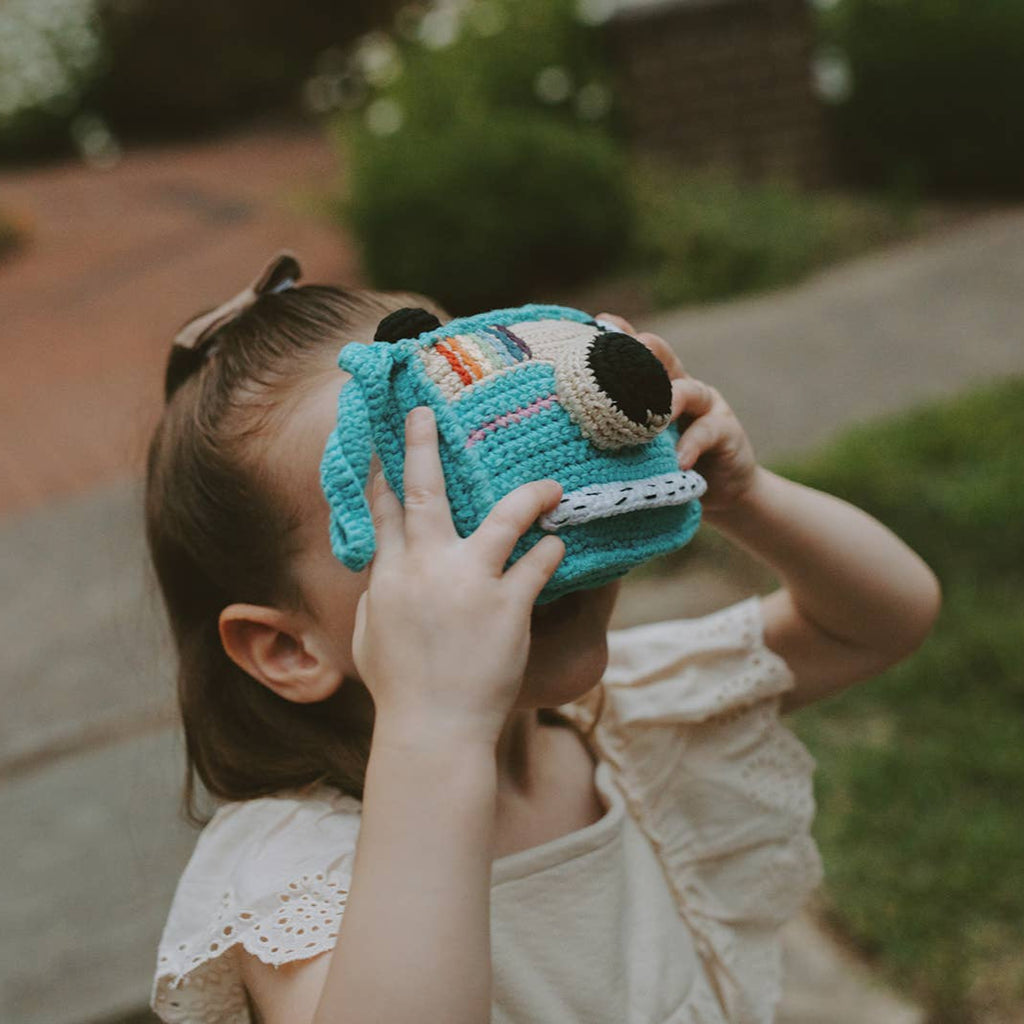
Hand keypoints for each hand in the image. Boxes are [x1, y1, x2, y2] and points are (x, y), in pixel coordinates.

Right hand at [351, 406, 565, 745]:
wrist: (433, 729)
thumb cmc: (400, 689)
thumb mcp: (372, 636)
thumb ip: (379, 595)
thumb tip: (384, 572)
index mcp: (390, 576)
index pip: (382, 512)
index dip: (380, 472)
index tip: (379, 440)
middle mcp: (426, 568)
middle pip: (425, 493)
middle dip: (423, 447)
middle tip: (428, 413)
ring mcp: (469, 583)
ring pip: (504, 517)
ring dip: (531, 495)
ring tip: (552, 486)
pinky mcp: (508, 605)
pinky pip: (538, 563)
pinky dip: (551, 550)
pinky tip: (561, 544)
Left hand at [597, 312, 759, 511]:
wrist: (720, 490)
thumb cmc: (665, 466)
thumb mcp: (636, 444)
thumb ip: (613, 430)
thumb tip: (561, 429)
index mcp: (655, 384)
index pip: (636, 352)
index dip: (619, 335)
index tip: (597, 323)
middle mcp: (680, 386)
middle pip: (662, 356)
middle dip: (643, 351)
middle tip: (625, 355)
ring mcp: (705, 406)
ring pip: (687, 390)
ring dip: (667, 400)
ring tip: (651, 418)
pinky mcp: (726, 431)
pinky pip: (707, 432)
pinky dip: (691, 445)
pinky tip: (678, 460)